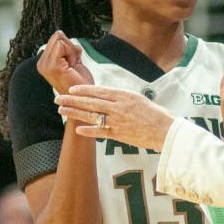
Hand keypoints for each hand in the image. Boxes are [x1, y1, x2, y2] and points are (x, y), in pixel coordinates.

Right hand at [36, 30, 92, 95]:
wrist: (83, 100)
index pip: (56, 39)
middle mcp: (42, 63)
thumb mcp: (73, 61)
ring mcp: (45, 65)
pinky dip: (72, 53)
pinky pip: (63, 46)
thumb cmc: (79, 84)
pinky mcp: (52, 66)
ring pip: (61, 40)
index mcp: (45, 63)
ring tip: (72, 67)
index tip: (72, 63)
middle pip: (58, 37)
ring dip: (71, 51)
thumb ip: (68, 49)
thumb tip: (62, 34)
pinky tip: (72, 67)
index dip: (69, 47)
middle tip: (73, 65)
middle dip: (70, 47)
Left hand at [55, 84, 173, 149]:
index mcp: (123, 95)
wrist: (165, 130)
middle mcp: (118, 106)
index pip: (98, 91)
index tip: (71, 89)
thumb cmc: (154, 114)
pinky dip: (88, 130)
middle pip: (90, 102)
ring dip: (74, 113)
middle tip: (57, 98)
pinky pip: (100, 131)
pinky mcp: (118, 134)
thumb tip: (106, 97)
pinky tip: (76, 129)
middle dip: (72, 100)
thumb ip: (121, 98)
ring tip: (61, 111)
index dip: (82, 90)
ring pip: (91, 115)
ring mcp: (117, 121)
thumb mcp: (137, 99)